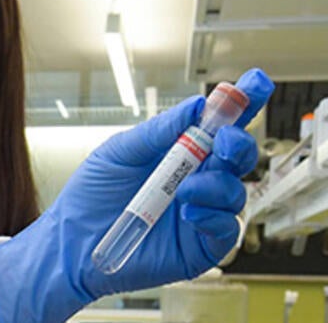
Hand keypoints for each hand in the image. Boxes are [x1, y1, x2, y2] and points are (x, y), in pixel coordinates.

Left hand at [0, 69, 271, 322]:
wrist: (71, 243)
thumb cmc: (91, 196)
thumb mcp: (120, 152)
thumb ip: (159, 131)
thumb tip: (196, 105)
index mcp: (180, 153)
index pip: (219, 126)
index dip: (242, 105)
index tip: (256, 82)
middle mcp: (197, 180)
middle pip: (238, 157)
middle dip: (238, 144)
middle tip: (223, 142)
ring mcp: (202, 212)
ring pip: (235, 192)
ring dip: (216, 184)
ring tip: (184, 189)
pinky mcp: (200, 246)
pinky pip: (226, 229)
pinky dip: (214, 215)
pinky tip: (188, 211)